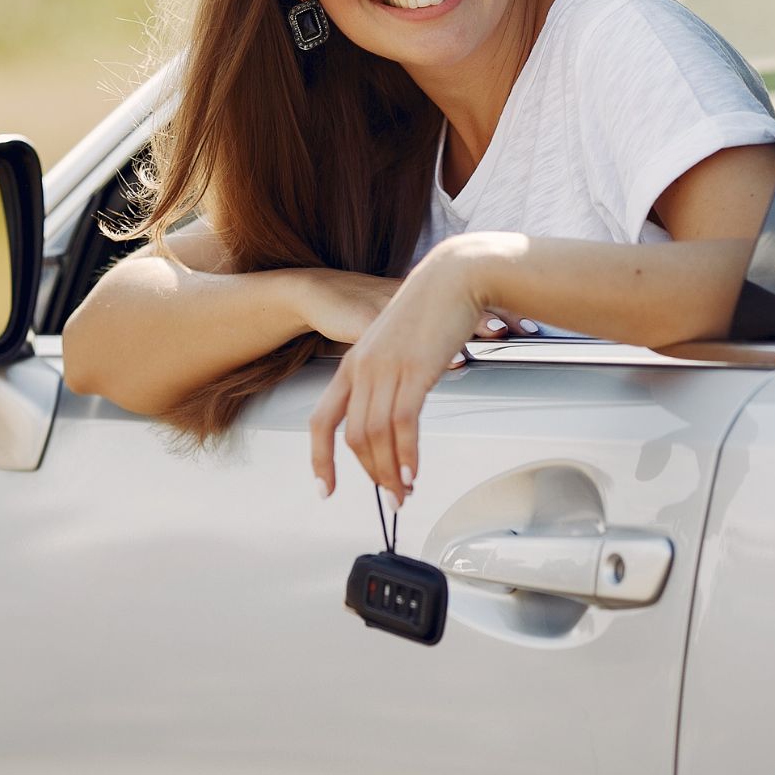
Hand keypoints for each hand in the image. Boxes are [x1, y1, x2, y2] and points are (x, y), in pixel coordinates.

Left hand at [309, 235, 511, 503]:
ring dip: (390, 473)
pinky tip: (413, 472)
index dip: (319, 459)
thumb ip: (390, 377)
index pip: (321, 420)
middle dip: (370, 474)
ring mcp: (387, 369)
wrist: (454, 276)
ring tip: (405, 493)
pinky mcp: (414, 371)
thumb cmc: (431, 308)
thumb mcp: (397, 346)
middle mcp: (363, 368)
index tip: (325, 488)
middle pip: (353, 437)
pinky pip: (403, 425)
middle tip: (391, 497)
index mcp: (353, 363)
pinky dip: (406, 455)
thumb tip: (398, 416)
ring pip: (376, 436)